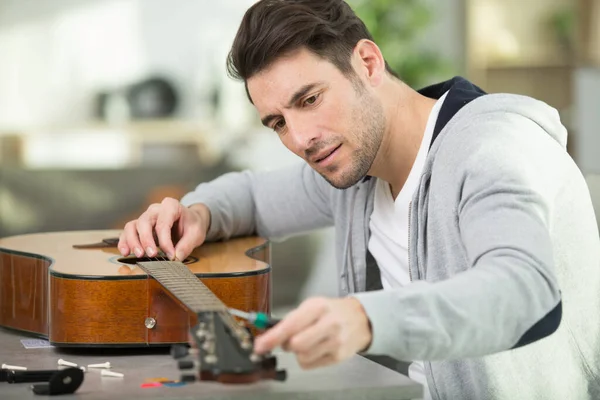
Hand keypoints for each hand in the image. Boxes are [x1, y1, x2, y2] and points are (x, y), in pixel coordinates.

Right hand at [117, 197, 210, 260]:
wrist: (189, 222)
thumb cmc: (192, 225)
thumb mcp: (196, 234)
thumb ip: (187, 245)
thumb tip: (176, 257)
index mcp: (171, 206)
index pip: (163, 224)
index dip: (165, 241)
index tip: (170, 255)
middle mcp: (155, 209)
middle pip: (144, 222)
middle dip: (146, 240)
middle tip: (151, 255)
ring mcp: (146, 217)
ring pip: (132, 226)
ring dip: (133, 241)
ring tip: (139, 255)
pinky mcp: (140, 226)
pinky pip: (128, 231)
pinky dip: (125, 242)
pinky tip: (126, 252)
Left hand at [252, 296, 371, 369]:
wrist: (361, 319)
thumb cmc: (332, 311)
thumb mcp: (312, 305)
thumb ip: (291, 319)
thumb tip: (267, 334)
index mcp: (318, 307)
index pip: (291, 325)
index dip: (272, 337)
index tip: (260, 345)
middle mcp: (328, 324)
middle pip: (295, 344)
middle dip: (287, 344)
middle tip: (290, 339)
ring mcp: (335, 342)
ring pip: (302, 357)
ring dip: (297, 352)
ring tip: (306, 342)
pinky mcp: (338, 357)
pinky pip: (310, 365)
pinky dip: (306, 359)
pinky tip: (315, 348)